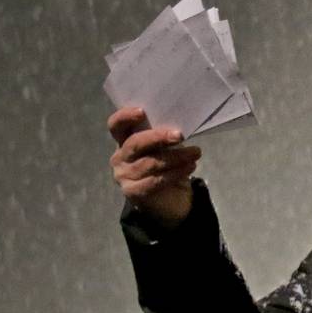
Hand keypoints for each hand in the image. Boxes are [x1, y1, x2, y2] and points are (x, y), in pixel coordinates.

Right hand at [107, 106, 201, 228]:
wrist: (170, 200)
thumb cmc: (167, 167)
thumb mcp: (165, 148)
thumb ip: (164, 136)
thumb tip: (179, 126)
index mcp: (124, 141)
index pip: (116, 126)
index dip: (125, 116)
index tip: (142, 111)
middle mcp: (120, 158)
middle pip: (135, 143)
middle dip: (158, 137)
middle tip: (179, 135)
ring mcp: (124, 176)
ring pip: (150, 163)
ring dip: (176, 157)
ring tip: (195, 153)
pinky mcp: (133, 192)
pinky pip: (155, 180)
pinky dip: (176, 172)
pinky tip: (190, 167)